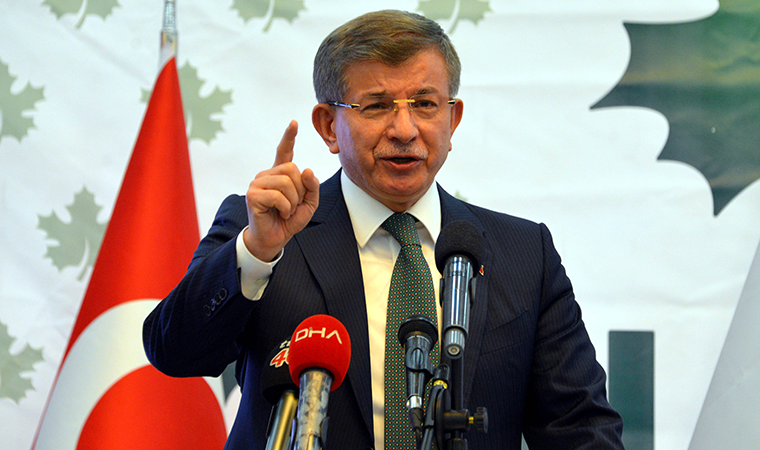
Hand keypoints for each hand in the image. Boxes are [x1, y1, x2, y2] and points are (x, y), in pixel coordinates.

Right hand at [243, 120, 319, 261]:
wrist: (273, 240)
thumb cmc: (289, 221)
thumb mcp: (309, 204)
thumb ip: (312, 187)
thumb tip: (307, 170)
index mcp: (280, 175)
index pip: (284, 152)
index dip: (289, 137)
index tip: (294, 123)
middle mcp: (267, 175)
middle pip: (292, 169)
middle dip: (300, 190)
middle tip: (292, 205)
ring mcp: (257, 183)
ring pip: (286, 182)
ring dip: (293, 202)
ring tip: (286, 211)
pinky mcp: (253, 195)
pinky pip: (279, 196)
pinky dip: (285, 208)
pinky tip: (280, 214)